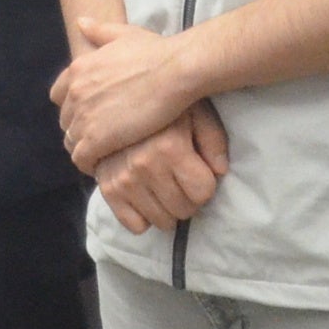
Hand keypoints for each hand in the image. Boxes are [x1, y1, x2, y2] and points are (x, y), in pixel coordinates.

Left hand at [53, 20, 205, 171]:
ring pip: (72, 141)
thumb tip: (80, 22)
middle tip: (101, 137)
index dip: (74, 106)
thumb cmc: (156, 52)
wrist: (174, 72)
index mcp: (78, 68)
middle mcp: (75, 92)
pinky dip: (90, 163)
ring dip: (85, 148)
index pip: (59, 96)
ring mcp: (84, 116)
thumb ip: (100, 31)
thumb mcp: (125, 34)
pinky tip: (105, 164)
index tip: (92, 114)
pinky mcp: (96, 139)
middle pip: (66, 121)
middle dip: (80, 129)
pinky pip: (81, 158)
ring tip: (105, 154)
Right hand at [95, 106, 230, 234]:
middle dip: (188, 198)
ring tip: (164, 186)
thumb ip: (213, 140)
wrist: (115, 102)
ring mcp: (123, 181)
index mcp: (170, 147)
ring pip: (163, 222)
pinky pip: (136, 226)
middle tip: (181, 180)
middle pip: (184, 210)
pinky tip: (146, 195)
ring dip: (168, 209)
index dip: (205, 183)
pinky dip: (144, 216)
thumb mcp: (197, 112)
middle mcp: (144, 166)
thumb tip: (220, 171)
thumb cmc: (164, 107)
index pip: (203, 193)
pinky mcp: (108, 190)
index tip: (198, 171)